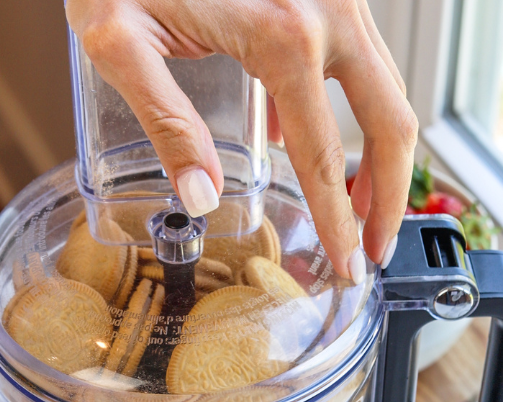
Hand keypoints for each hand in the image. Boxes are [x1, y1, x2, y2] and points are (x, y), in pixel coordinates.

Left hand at [68, 0, 416, 275]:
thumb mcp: (118, 36)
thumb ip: (163, 120)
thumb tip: (202, 197)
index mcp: (281, 35)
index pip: (326, 158)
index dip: (340, 224)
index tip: (347, 267)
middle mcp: (326, 10)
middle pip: (391, 124)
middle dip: (390, 198)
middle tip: (372, 251)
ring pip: (390, 89)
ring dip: (384, 157)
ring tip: (357, 212)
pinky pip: (366, 58)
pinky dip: (362, 110)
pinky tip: (320, 145)